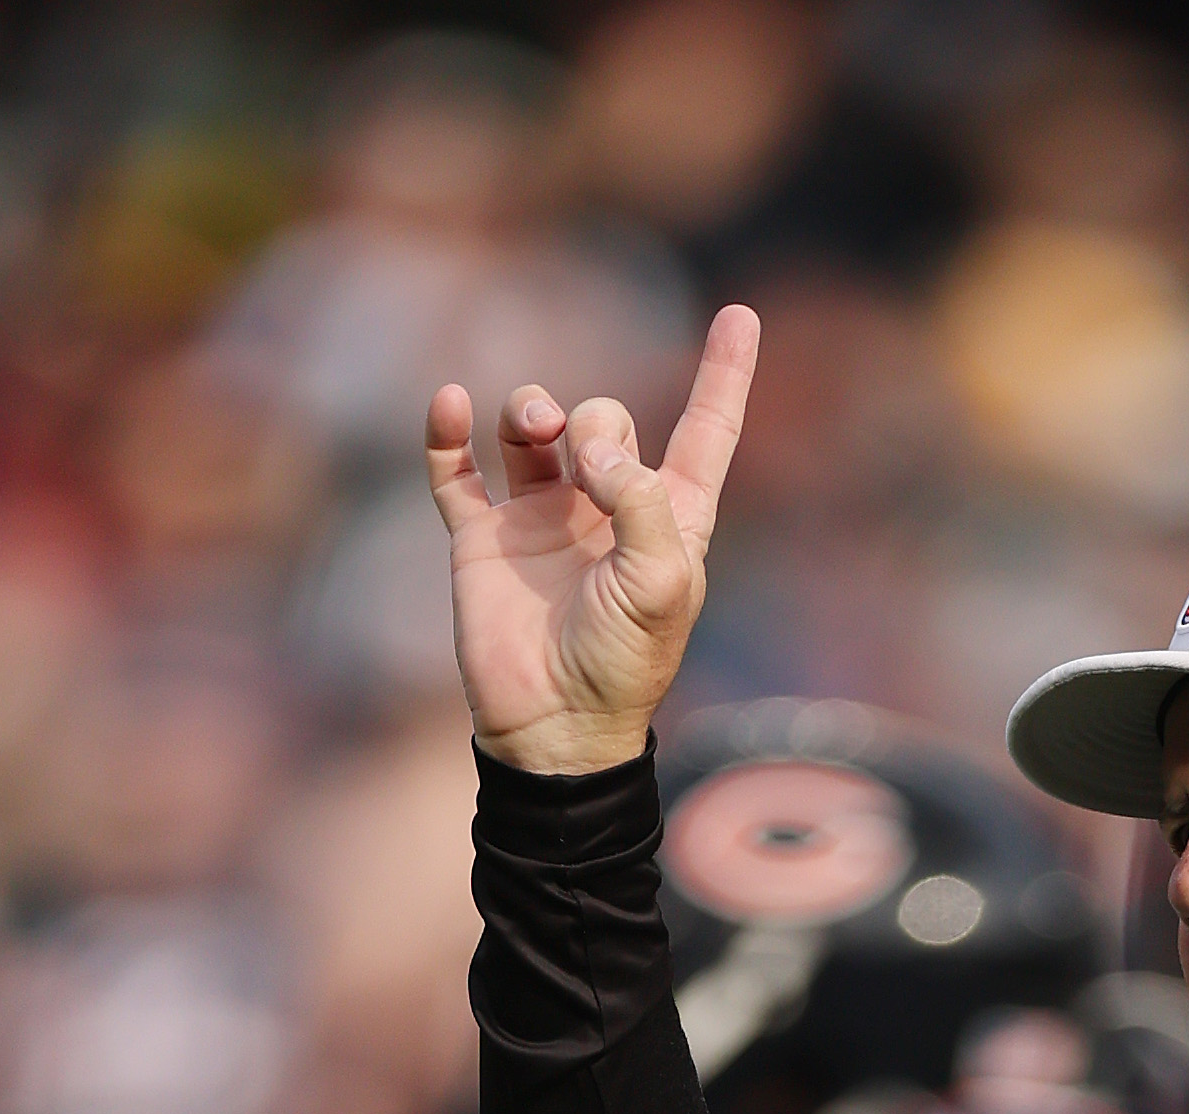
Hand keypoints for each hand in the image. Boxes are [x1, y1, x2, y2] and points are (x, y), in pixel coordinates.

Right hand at [424, 303, 759, 775]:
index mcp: (669, 516)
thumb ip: (642, 500)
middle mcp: (605, 506)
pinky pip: (456, 468)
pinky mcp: (483, 537)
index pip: (705, 430)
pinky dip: (446, 432)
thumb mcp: (661, 582)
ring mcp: (541, 517)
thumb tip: (595, 444)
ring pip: (531, 428)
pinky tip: (449, 402)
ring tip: (528, 427)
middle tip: (585, 459)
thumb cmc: (624, 661)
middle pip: (603, 417)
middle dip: (594, 416)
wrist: (555, 724)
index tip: (742, 315)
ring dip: (530, 409)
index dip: (723, 375)